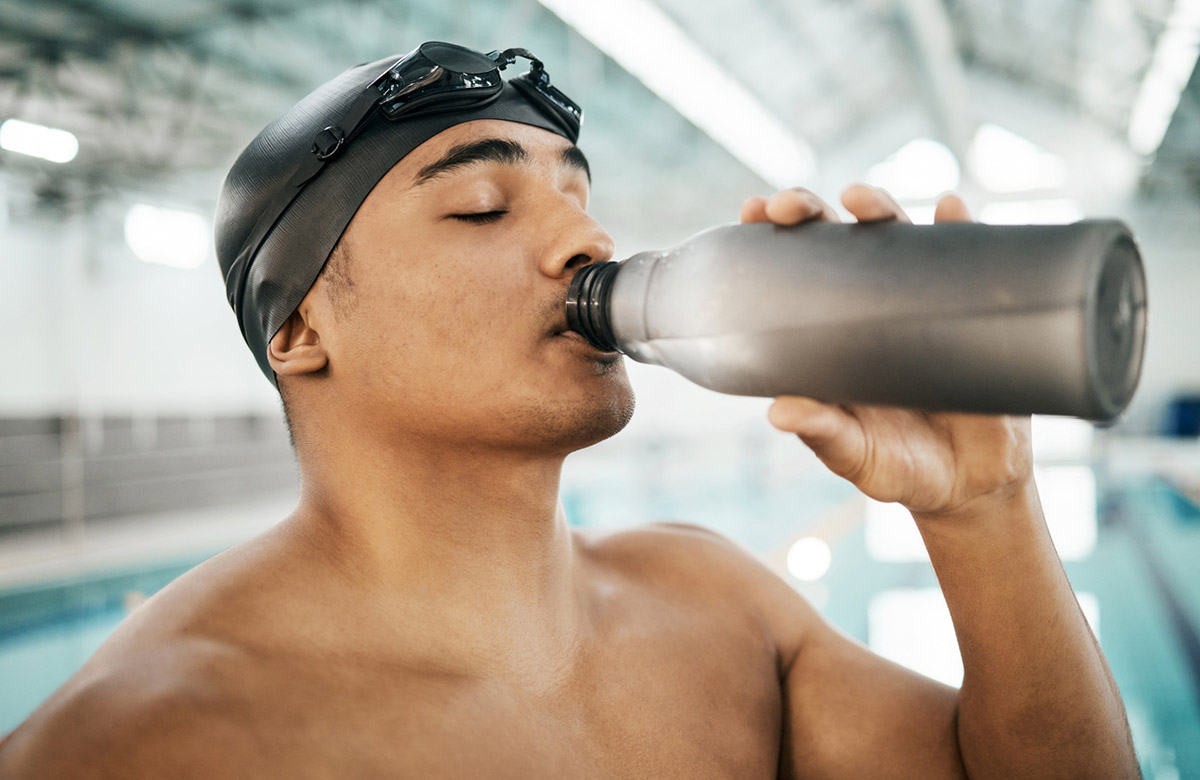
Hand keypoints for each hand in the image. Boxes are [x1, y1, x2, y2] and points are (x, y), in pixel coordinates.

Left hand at [740, 185, 1033, 520]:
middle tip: (792, 206)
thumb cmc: (900, 467)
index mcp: (827, 335)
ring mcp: (920, 301)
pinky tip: (951, 209)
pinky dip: (961, 228)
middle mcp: (869, 307)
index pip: (791, 272)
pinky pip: (970, 257)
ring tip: (861, 201)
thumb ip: (823, 433)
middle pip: (835, 240)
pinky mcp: (971, 309)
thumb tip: (778, 413)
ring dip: (879, 208)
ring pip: (896, 237)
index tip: (750, 213)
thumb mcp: (856, 456)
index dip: (768, 237)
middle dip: (810, 210)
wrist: (973, 484)